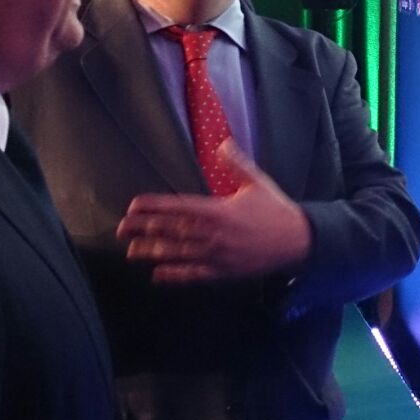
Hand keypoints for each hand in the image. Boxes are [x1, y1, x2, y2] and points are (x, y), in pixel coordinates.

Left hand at [116, 140, 312, 283]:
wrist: (298, 240)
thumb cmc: (276, 209)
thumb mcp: (257, 182)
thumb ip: (236, 164)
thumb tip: (222, 144)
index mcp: (218, 210)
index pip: (178, 207)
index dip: (154, 206)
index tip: (133, 206)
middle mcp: (214, 233)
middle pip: (172, 231)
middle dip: (144, 229)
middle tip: (121, 229)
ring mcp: (217, 254)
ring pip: (178, 254)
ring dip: (153, 252)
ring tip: (131, 252)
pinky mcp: (224, 271)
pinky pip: (195, 275)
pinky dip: (175, 275)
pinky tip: (158, 275)